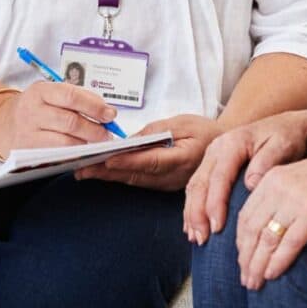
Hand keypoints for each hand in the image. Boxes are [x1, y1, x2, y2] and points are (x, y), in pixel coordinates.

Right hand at [0, 80, 117, 153]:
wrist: (2, 123)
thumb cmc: (36, 107)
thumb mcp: (51, 94)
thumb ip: (77, 99)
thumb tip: (105, 111)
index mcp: (41, 91)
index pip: (71, 96)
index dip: (94, 106)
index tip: (110, 114)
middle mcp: (32, 111)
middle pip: (70, 122)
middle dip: (94, 129)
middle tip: (107, 134)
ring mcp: (28, 133)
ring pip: (64, 142)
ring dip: (86, 144)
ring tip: (98, 143)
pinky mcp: (26, 152)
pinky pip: (55, 155)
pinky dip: (73, 154)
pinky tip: (82, 152)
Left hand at [75, 114, 221, 189]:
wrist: (224, 148)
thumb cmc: (205, 131)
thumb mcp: (183, 122)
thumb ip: (156, 131)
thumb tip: (129, 141)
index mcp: (182, 158)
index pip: (149, 161)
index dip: (126, 161)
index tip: (106, 160)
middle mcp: (173, 176)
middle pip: (136, 175)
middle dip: (107, 173)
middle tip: (82, 169)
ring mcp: (168, 184)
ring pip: (134, 181)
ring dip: (109, 177)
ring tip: (85, 171)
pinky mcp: (164, 186)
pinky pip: (139, 182)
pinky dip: (120, 177)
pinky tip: (103, 173)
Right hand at [183, 109, 306, 244]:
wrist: (287, 126)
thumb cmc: (286, 137)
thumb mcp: (283, 145)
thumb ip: (266, 162)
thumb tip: (250, 184)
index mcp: (232, 143)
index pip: (218, 177)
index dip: (215, 204)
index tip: (217, 228)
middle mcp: (217, 148)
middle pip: (200, 183)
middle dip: (198, 214)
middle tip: (202, 239)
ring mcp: (212, 156)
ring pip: (194, 187)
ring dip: (192, 214)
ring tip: (197, 238)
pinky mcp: (213, 165)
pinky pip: (197, 187)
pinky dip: (193, 208)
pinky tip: (194, 227)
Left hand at [234, 144, 306, 289]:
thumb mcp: (303, 180)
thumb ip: (283, 196)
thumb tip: (269, 229)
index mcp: (273, 177)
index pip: (245, 215)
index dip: (240, 242)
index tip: (242, 262)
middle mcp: (279, 185)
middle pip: (251, 229)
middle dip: (245, 258)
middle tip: (245, 280)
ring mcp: (296, 197)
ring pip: (267, 238)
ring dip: (258, 265)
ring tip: (255, 284)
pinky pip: (290, 241)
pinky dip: (278, 261)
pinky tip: (273, 275)